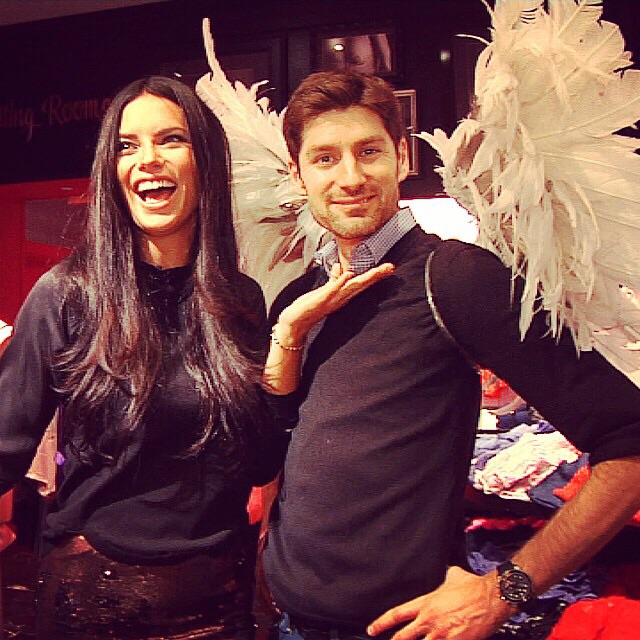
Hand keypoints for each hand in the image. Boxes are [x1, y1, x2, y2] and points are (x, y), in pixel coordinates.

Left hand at [277, 262, 394, 341]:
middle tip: (391, 267)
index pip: (361, 282)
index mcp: (342, 294)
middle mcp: (340, 298)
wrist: (295, 322)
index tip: (389, 267)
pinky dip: (340, 282)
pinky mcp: (320, 300)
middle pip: (361, 284)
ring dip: (364, 279)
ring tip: (377, 270)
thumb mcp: (324, 291)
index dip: (375, 274)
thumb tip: (340, 267)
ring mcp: (331, 299)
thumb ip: (334, 280)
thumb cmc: (309, 306)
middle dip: (376, 276)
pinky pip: (331, 290)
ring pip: (350, 287)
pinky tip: (349, 274)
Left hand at [367, 566, 512, 639]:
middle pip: (403, 638)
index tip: (372, 630)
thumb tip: (446, 574)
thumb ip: (445, 578)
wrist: (491, 598)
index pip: (397, 614)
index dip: (381, 623)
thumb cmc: (474, 586)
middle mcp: (430, 621)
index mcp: (426, 604)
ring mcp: (442, 635)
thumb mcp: (454, 576)